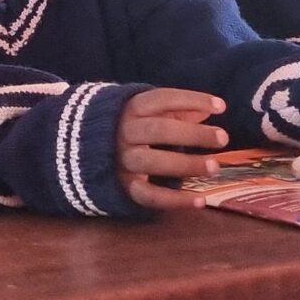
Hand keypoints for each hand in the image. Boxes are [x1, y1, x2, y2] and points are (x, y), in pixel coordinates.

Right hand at [116, 87, 226, 208]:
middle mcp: (123, 132)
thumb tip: (210, 108)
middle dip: (192, 133)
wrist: (77, 148)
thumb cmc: (125, 126)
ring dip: (185, 163)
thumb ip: (176, 109)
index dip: (190, 100)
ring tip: (214, 167)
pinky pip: (148, 195)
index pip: (160, 99)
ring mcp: (121, 160)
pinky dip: (174, 200)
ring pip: (152, 161)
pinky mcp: (123, 185)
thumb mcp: (144, 111)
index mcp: (129, 109)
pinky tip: (201, 200)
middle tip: (222, 137)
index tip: (221, 106)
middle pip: (157, 130)